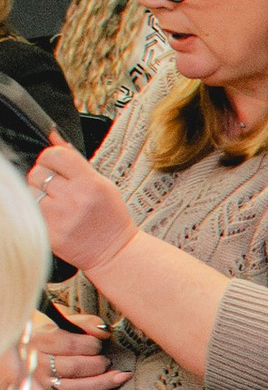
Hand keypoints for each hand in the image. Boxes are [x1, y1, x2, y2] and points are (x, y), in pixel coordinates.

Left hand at [30, 141, 138, 274]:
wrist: (115, 252)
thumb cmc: (110, 217)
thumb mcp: (102, 184)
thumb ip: (76, 162)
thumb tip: (53, 136)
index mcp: (90, 183)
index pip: (54, 155)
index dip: (50, 159)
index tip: (54, 166)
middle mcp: (74, 199)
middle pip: (37, 172)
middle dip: (43, 178)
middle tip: (57, 189)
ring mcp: (60, 217)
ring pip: (29, 191)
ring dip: (38, 195)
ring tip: (55, 204)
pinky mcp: (49, 233)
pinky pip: (31, 212)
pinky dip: (37, 212)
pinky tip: (53, 217)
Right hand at [32, 308, 129, 389]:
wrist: (28, 351)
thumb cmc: (53, 334)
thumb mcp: (64, 322)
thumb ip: (86, 323)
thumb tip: (105, 331)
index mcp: (39, 341)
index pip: (71, 345)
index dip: (92, 346)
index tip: (99, 345)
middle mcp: (37, 364)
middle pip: (75, 367)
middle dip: (99, 365)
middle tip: (108, 361)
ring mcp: (41, 384)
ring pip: (74, 388)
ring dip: (101, 383)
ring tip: (120, 377)